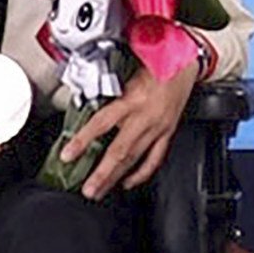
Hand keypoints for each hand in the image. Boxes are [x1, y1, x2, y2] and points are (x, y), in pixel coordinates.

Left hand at [60, 57, 199, 199]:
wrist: (186, 61)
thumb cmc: (157, 61)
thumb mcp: (127, 69)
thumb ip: (107, 87)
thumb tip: (81, 100)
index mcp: (133, 99)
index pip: (102, 123)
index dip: (83, 141)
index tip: (68, 155)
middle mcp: (146, 117)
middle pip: (121, 151)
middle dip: (103, 174)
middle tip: (88, 190)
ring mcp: (159, 127)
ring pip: (136, 159)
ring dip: (117, 178)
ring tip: (101, 191)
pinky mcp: (168, 132)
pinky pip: (155, 158)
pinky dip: (141, 173)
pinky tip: (129, 182)